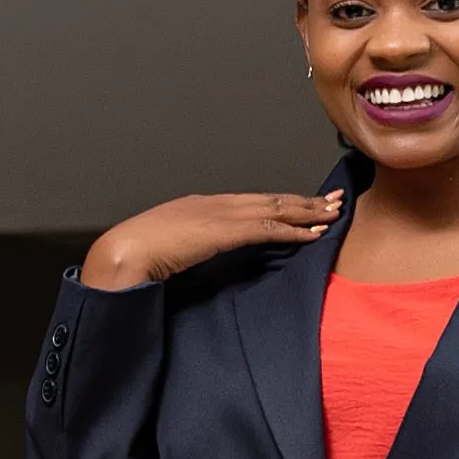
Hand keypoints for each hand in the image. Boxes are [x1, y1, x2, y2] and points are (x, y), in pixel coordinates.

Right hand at [81, 190, 343, 289]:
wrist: (123, 252)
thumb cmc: (137, 256)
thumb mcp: (172, 249)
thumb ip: (192, 249)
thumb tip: (201, 258)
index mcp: (202, 206)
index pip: (252, 203)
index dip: (281, 204)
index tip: (304, 206)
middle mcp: (216, 203)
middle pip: (270, 200)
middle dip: (305, 201)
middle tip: (335, 200)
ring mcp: (221, 214)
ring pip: (276, 210)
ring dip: (308, 213)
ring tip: (334, 213)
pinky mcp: (225, 231)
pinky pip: (269, 229)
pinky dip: (294, 231)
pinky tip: (314, 233)